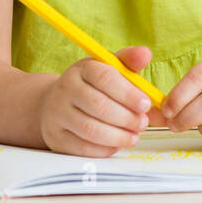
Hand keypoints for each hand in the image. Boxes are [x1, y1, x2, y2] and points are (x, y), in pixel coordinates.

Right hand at [39, 45, 158, 156]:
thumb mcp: (108, 68)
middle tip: (143, 123)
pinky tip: (117, 144)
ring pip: (91, 129)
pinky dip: (105, 148)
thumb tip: (145, 53)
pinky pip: (83, 148)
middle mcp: (66, 89)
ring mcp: (58, 114)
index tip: (146, 104)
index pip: (104, 78)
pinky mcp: (57, 138)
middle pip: (98, 106)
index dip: (128, 93)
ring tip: (134, 136)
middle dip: (126, 118)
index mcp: (82, 69)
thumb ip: (129, 62)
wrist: (55, 104)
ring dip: (118, 136)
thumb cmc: (92, 86)